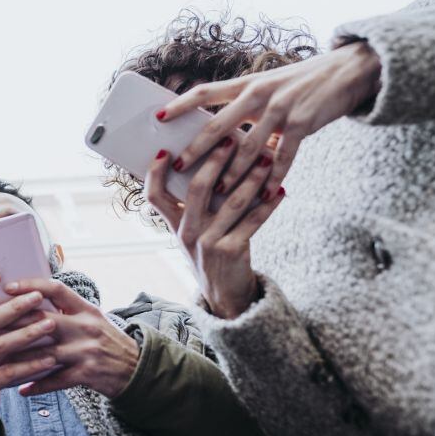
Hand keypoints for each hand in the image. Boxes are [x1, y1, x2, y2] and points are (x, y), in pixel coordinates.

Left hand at [0, 279, 138, 397]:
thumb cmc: (107, 341)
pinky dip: (36, 385)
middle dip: (14, 324)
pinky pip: (55, 380)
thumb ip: (67, 309)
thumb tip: (31, 298)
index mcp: (86, 308)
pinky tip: (20, 389)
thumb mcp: (92, 318)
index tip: (7, 287)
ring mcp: (86, 350)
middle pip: (43, 320)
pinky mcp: (87, 374)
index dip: (30, 286)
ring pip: (44, 353)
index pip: (56, 289)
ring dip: (18, 358)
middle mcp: (86, 326)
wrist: (137, 370)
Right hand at [144, 139, 285, 318]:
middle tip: (230, 139)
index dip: (155, 173)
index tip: (166, 150)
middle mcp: (187, 232)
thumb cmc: (211, 254)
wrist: (225, 296)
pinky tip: (280, 191)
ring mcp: (208, 243)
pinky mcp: (232, 251)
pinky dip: (269, 205)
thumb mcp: (194, 233)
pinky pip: (253, 221)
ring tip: (266, 159)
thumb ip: (196, 206)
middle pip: (196, 188)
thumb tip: (212, 164)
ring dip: (251, 178)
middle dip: (214, 160)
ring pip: (231, 202)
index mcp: (175, 225)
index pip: (154, 196)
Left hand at [157, 41, 380, 197]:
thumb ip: (244, 106)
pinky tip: (264, 194)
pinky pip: (283, 156)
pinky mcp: (302, 124)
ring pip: (248, 147)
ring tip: (216, 192)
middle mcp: (259, 94)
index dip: (180, 104)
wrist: (348, 70)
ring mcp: (281, 109)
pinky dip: (272, 177)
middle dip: (197, 148)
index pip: (205, 92)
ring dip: (232, 172)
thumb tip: (217, 131)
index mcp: (247, 84)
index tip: (158, 117)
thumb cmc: (301, 83)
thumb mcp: (269, 85)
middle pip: (219, 124)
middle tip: (179, 165)